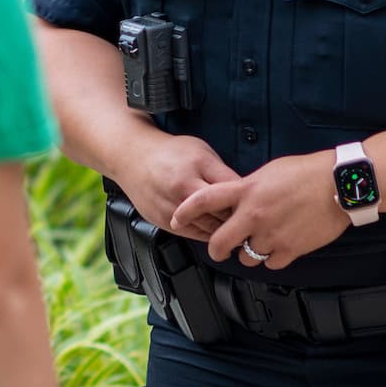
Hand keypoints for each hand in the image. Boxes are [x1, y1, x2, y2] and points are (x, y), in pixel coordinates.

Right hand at [107, 132, 238, 239]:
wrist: (131, 157)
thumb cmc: (169, 153)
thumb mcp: (201, 151)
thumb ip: (222, 172)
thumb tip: (245, 193)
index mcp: (199, 165)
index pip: (234, 189)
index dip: (248, 198)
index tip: (254, 202)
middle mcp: (184, 186)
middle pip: (223, 212)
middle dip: (238, 217)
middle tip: (248, 220)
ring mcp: (173, 206)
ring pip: (210, 228)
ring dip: (224, 229)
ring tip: (234, 227)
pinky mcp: (163, 221)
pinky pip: (194, 235)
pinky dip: (207, 233)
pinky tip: (213, 228)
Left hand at [178, 150, 350, 270]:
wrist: (340, 184)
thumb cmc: (307, 172)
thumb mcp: (269, 172)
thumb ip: (248, 188)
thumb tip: (238, 198)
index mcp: (246, 191)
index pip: (204, 200)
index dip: (185, 211)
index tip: (176, 219)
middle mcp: (254, 215)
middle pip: (220, 243)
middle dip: (217, 249)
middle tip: (220, 249)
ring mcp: (271, 235)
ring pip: (246, 258)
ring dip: (250, 253)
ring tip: (261, 242)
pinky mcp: (290, 249)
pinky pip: (271, 264)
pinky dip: (274, 259)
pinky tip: (281, 246)